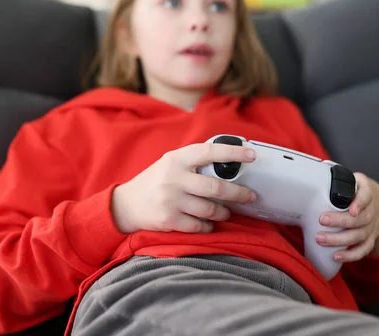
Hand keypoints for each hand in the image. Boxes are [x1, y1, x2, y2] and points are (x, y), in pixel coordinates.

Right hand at [111, 143, 257, 233]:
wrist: (125, 205)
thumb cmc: (156, 181)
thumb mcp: (171, 163)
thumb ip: (194, 161)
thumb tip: (230, 161)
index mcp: (177, 159)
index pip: (210, 152)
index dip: (233, 152)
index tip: (252, 155)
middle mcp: (174, 178)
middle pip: (215, 187)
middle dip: (238, 194)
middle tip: (251, 197)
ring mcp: (171, 200)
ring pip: (210, 209)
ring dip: (223, 213)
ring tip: (226, 212)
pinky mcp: (169, 220)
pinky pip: (199, 226)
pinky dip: (208, 226)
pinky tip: (209, 224)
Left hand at [315, 173, 378, 262]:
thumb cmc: (360, 191)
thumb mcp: (355, 179)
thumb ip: (340, 179)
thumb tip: (316, 176)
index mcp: (368, 193)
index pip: (367, 197)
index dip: (360, 203)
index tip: (351, 209)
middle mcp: (372, 212)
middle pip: (360, 219)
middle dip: (340, 221)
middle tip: (322, 220)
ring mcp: (371, 227)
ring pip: (359, 236)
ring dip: (340, 240)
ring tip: (321, 239)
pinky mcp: (369, 239)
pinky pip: (363, 250)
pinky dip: (351, 255)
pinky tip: (336, 256)